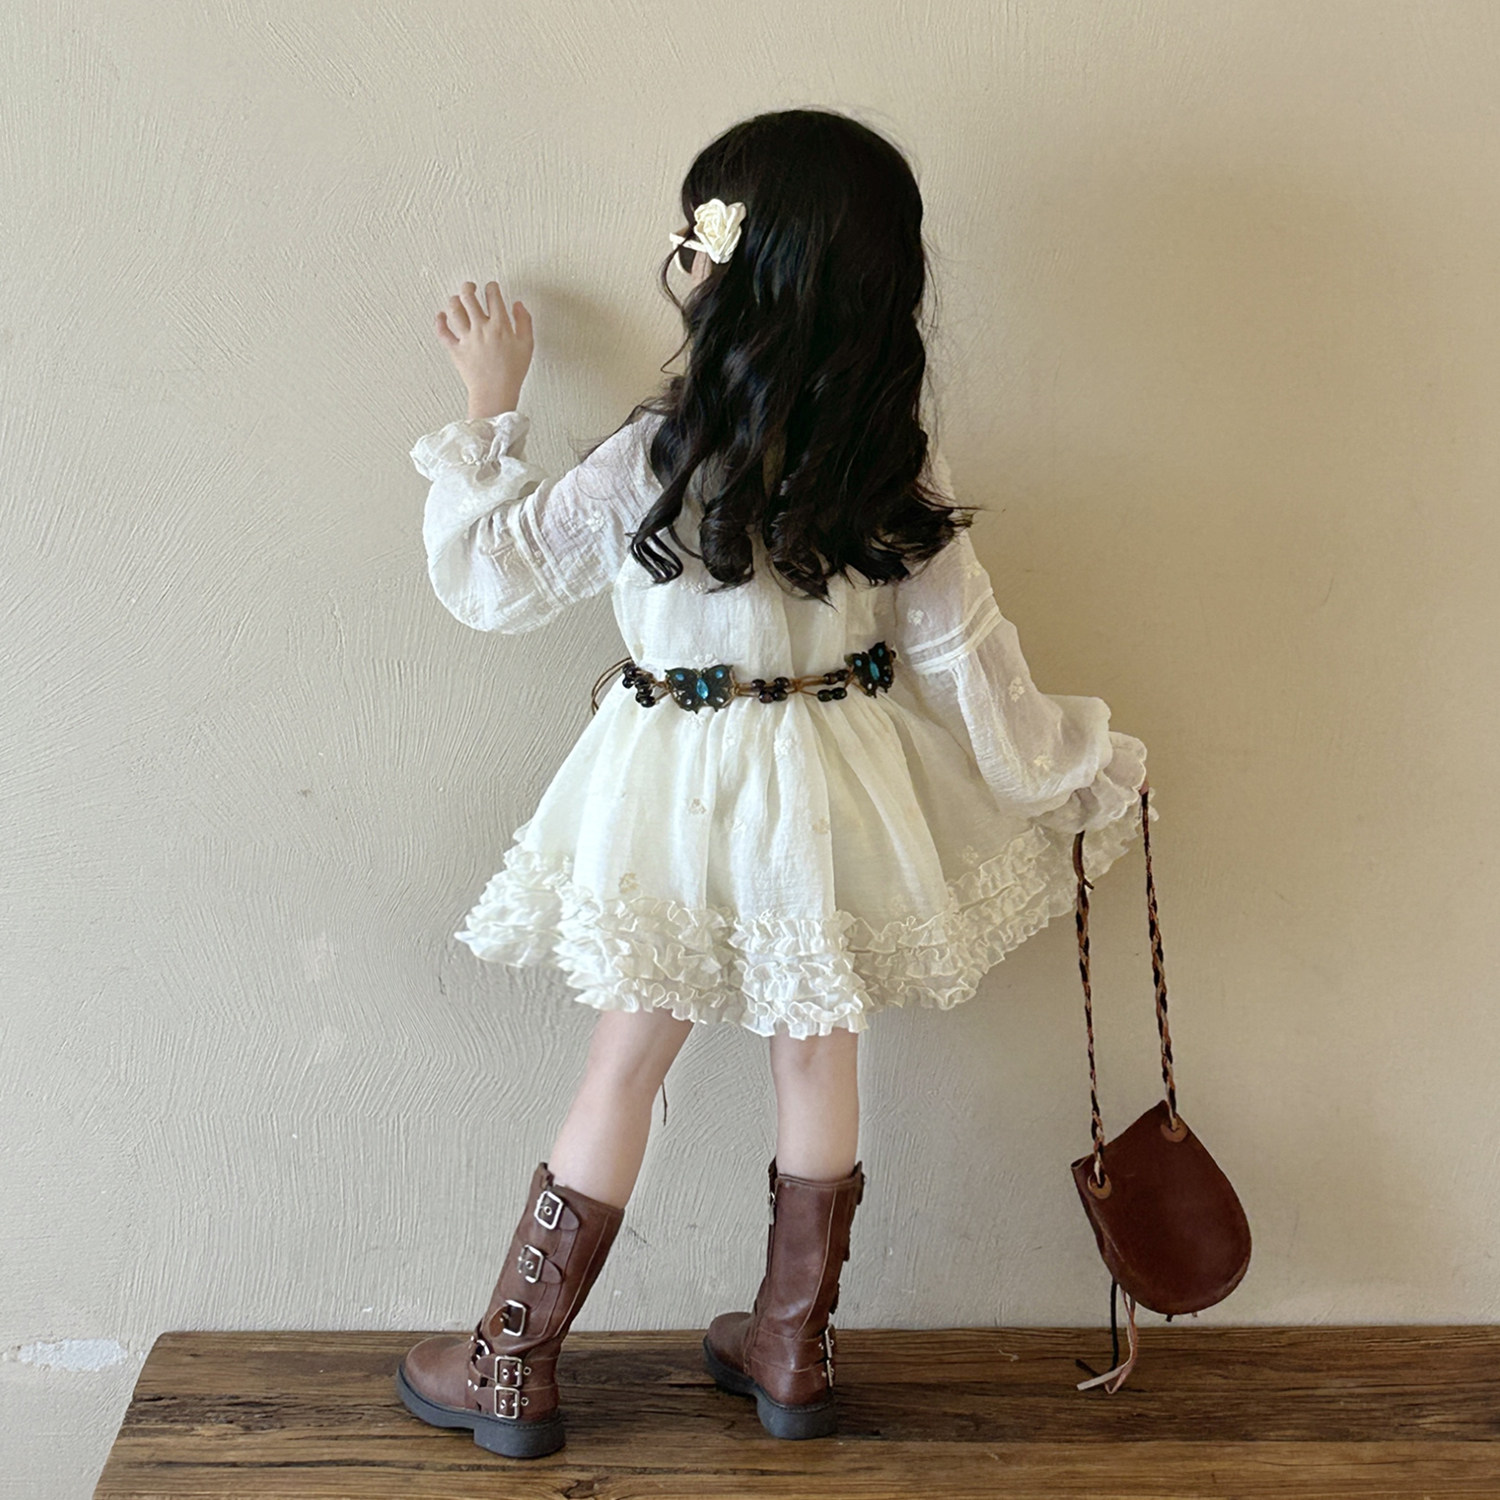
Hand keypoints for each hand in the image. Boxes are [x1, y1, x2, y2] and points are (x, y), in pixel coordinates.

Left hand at [435, 281, 533, 418]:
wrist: (496, 393)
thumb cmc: (512, 372)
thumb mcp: (527, 345)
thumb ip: (524, 321)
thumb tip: (518, 305)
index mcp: (500, 325)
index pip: (493, 296)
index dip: (492, 287)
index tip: (491, 287)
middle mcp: (481, 328)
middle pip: (469, 297)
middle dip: (468, 287)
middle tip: (470, 286)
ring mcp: (467, 338)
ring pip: (454, 310)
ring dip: (454, 300)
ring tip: (457, 299)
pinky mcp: (456, 350)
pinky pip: (442, 332)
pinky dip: (439, 321)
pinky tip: (441, 316)